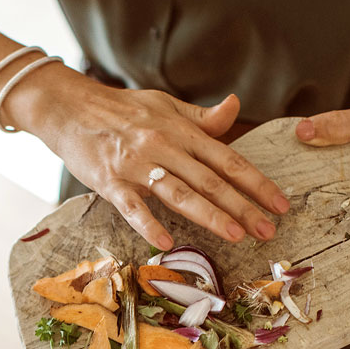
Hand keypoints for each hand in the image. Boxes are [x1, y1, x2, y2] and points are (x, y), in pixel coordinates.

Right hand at [24, 80, 289, 250]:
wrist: (70, 107)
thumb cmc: (121, 110)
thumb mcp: (165, 105)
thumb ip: (201, 117)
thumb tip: (235, 107)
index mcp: (180, 129)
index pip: (226, 159)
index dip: (255, 181)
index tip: (279, 203)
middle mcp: (163, 146)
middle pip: (209, 180)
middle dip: (242, 206)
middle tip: (267, 230)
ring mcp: (136, 165)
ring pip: (179, 193)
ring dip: (209, 215)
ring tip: (235, 235)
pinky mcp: (109, 181)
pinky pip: (131, 206)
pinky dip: (148, 224)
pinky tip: (166, 243)